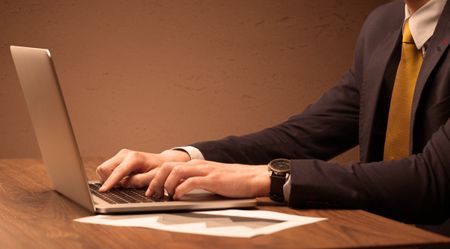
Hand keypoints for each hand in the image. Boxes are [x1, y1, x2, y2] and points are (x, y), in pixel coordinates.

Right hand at [96, 148, 189, 191]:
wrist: (163, 161)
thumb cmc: (160, 169)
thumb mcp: (153, 177)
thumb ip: (139, 181)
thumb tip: (124, 185)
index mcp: (134, 158)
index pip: (117, 172)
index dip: (110, 183)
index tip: (103, 191)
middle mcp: (125, 154)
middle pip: (104, 169)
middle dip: (107, 181)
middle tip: (118, 188)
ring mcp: (121, 154)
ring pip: (102, 169)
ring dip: (108, 179)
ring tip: (121, 184)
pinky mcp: (118, 157)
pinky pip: (106, 169)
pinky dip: (109, 176)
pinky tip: (121, 179)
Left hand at [146, 159, 269, 199]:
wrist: (252, 177)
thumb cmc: (233, 181)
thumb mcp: (210, 178)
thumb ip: (196, 180)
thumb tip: (179, 189)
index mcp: (196, 165)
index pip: (169, 165)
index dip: (156, 176)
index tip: (149, 188)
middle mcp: (198, 165)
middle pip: (168, 166)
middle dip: (155, 180)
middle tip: (151, 193)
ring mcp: (205, 171)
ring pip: (176, 171)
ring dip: (166, 184)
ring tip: (165, 195)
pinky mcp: (213, 179)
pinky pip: (191, 182)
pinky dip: (180, 189)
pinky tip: (178, 196)